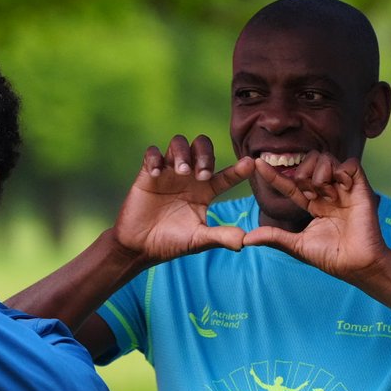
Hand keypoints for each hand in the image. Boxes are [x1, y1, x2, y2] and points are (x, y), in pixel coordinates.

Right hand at [112, 135, 253, 264]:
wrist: (140, 247)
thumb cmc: (171, 243)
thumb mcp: (198, 240)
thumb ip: (221, 237)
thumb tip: (246, 241)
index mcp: (205, 191)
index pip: (226, 175)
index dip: (239, 169)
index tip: (250, 163)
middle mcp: (189, 177)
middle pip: (202, 147)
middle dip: (205, 155)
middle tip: (203, 175)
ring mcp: (168, 173)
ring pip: (179, 143)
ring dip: (182, 153)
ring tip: (182, 172)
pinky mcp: (147, 173)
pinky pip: (152, 153)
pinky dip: (155, 159)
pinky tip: (156, 174)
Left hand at [243, 153, 387, 280]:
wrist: (356, 264)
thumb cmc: (330, 258)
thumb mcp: (296, 245)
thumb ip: (273, 237)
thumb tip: (245, 239)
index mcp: (313, 204)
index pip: (290, 184)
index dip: (273, 174)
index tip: (256, 164)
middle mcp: (327, 193)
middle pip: (309, 163)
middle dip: (302, 171)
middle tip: (306, 191)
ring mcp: (344, 189)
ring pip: (327, 159)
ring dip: (319, 172)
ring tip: (324, 192)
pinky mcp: (361, 188)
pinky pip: (350, 164)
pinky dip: (341, 170)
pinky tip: (339, 187)